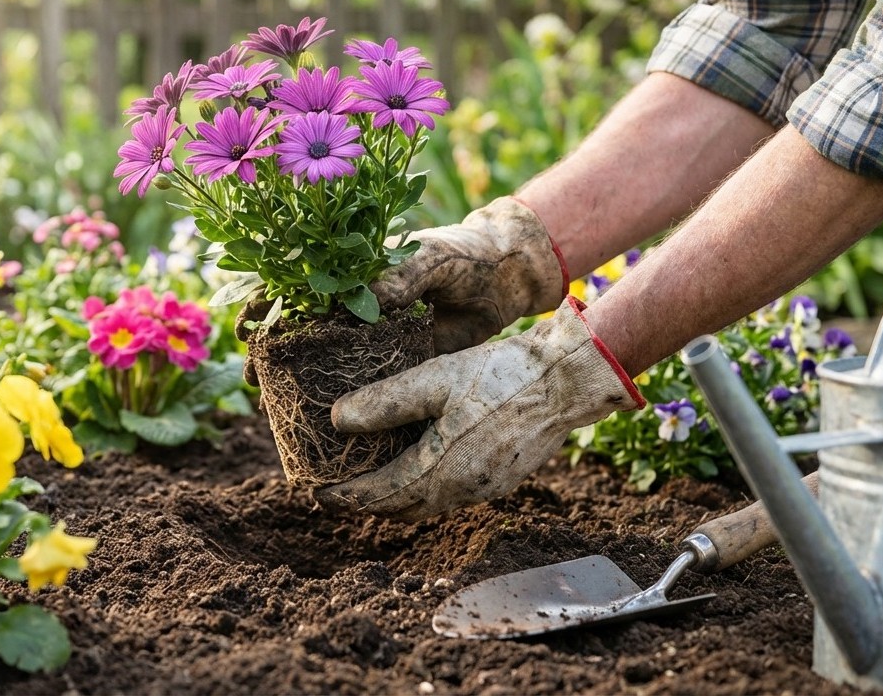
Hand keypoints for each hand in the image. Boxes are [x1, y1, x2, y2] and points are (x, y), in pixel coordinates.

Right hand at [235, 197, 566, 384]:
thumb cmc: (465, 254)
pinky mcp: (400, 364)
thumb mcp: (433, 256)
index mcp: (354, 272)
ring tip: (271, 408)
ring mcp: (375, 338)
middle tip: (250, 378)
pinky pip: (365, 386)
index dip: (265, 305)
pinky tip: (324, 425)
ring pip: (326, 363)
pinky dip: (344, 405)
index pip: (297, 287)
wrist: (508, 280)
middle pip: (301, 332)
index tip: (243, 328)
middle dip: (270, 354)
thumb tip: (372, 295)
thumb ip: (404, 272)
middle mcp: (356, 307)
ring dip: (297, 384)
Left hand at [313, 297, 642, 520]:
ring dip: (395, 498)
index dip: (346, 497)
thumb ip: (386, 400)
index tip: (316, 492)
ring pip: (428, 504)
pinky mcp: (502, 479)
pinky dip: (423, 489)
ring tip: (369, 483)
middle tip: (336, 491)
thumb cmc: (501, 373)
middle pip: (402, 508)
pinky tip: (416, 468)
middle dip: (366, 503)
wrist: (565, 379)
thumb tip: (337, 421)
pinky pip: (451, 494)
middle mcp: (463, 489)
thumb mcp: (436, 378)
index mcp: (443, 468)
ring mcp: (485, 488)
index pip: (381, 495)